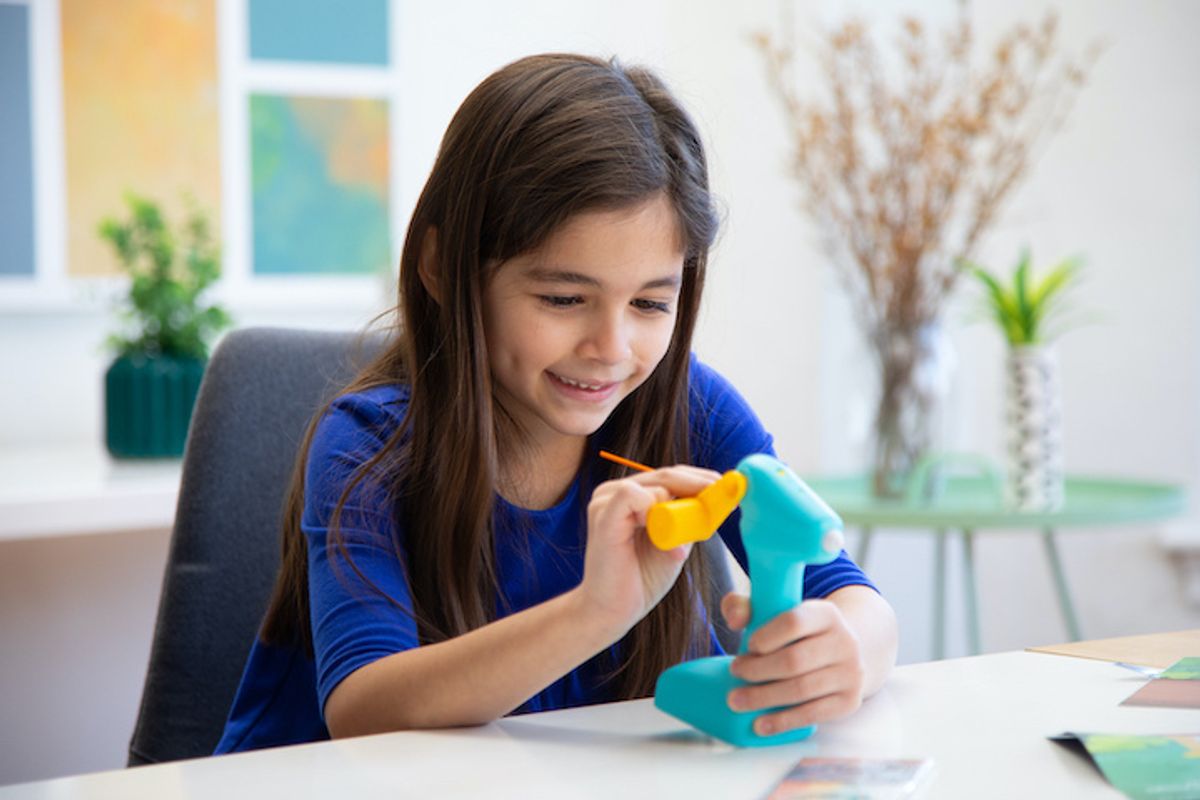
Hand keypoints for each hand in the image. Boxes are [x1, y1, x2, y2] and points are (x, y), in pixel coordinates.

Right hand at [579, 466, 720, 633]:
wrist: (612, 611)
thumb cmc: (641, 578)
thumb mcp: (676, 543)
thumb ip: (690, 521)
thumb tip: (720, 502)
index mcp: (633, 495)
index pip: (672, 476)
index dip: (702, 480)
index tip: (729, 490)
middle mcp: (616, 491)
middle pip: (668, 474)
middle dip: (701, 485)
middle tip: (723, 497)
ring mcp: (606, 500)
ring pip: (656, 484)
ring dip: (678, 510)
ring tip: (682, 542)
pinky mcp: (603, 515)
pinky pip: (632, 495)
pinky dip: (653, 510)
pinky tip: (660, 535)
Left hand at [721, 593, 866, 735]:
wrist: (841, 655)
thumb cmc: (797, 634)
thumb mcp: (776, 611)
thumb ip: (745, 607)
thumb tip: (734, 620)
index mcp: (826, 615)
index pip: (793, 622)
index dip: (766, 636)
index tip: (748, 646)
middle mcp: (845, 642)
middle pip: (795, 660)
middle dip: (758, 670)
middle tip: (735, 673)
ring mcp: (850, 674)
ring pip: (801, 689)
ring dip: (764, 697)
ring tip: (736, 700)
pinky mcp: (849, 701)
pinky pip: (813, 714)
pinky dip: (783, 721)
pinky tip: (760, 724)